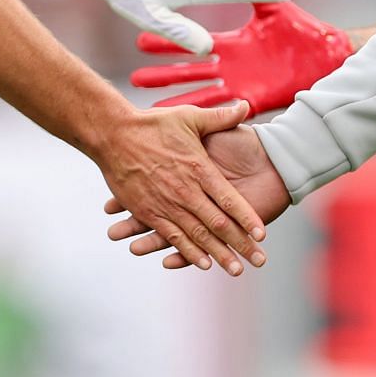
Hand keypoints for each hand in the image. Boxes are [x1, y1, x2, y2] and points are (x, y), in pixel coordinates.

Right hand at [89, 100, 270, 274]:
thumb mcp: (190, 116)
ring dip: (218, 254)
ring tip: (236, 270)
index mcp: (199, 169)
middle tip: (258, 261)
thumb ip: (220, 117)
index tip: (261, 234)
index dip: (246, 218)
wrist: (113, 134)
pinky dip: (188, 252)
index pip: (228, 199)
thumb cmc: (153, 124)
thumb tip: (246, 106)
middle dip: (240, 244)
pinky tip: (203, 264)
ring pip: (198, 236)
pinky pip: (172, 236)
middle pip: (218, 224)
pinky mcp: (149, 212)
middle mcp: (185, 191)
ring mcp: (166, 204)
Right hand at [130, 1, 352, 114]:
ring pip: (199, 92)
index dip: (170, 42)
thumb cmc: (304, 33)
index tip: (141, 41)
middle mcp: (231, 66)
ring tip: (149, 101)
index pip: (194, 41)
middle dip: (162, 73)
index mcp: (233, 44)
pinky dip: (202, 114)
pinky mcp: (252, 101)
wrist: (326, 59)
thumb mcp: (275, 12)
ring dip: (175, 96)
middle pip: (189, 70)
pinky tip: (183, 120)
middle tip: (134, 76)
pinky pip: (223, 111)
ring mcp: (239, 84)